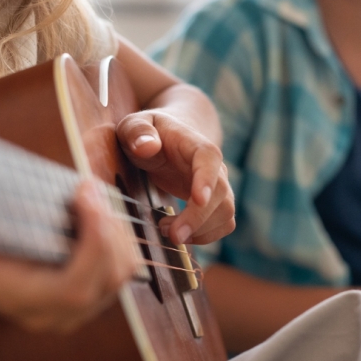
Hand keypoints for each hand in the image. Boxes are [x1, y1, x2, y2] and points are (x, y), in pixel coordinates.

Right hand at [0, 180, 138, 333]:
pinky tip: (95, 209)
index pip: (73, 289)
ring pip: (121, 271)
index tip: (83, 193)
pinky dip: (116, 234)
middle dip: (107, 226)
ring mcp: (74, 311)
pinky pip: (120, 266)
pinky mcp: (90, 295)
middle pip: (107, 278)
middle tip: (88, 186)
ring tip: (92, 194)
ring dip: (115, 228)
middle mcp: (53, 315)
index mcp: (19, 301)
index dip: (91, 243)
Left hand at [116, 109, 234, 245]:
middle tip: (170, 234)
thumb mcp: (134, 125)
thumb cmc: (148, 133)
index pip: (209, 159)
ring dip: (200, 231)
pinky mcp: (215, 204)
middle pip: (221, 194)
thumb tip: (146, 147)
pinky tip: (178, 234)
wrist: (166, 139)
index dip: (206, 179)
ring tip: (166, 231)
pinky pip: (223, 224)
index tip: (197, 199)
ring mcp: (218, 186)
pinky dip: (204, 236)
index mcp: (195, 144)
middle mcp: (214, 166)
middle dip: (198, 218)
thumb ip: (137, 132)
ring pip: (226, 213)